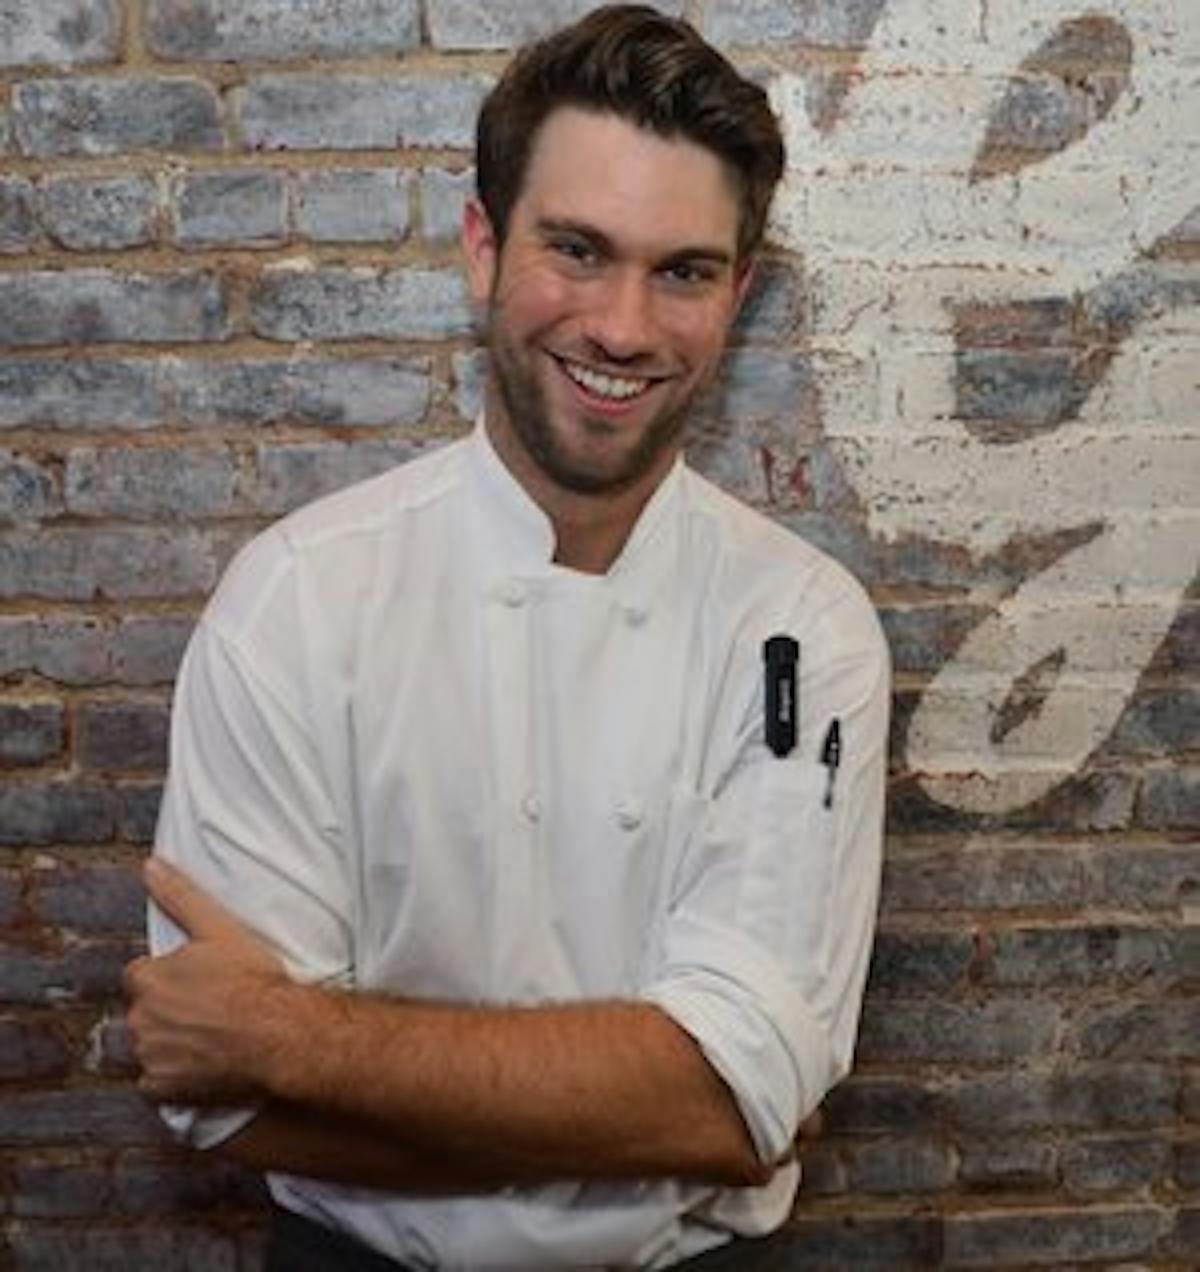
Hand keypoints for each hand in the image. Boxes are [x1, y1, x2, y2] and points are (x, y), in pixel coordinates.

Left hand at [125, 857, 291, 1104]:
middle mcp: (141, 1018)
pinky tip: (200, 1065)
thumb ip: (180, 897)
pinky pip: (155, 1084)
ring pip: (148, 1045)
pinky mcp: (162, 1088)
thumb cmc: (253, 983)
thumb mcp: (219, 929)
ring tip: (208, 1035)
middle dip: (165, 1009)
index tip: (193, 982)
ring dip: (167, 1041)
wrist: (279, 1035)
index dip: (167, 977)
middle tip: (205, 1008)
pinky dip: (171, 1077)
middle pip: (143, 1011)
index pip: (140, 975)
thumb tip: (151, 867)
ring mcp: (150, 1055)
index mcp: (149, 979)